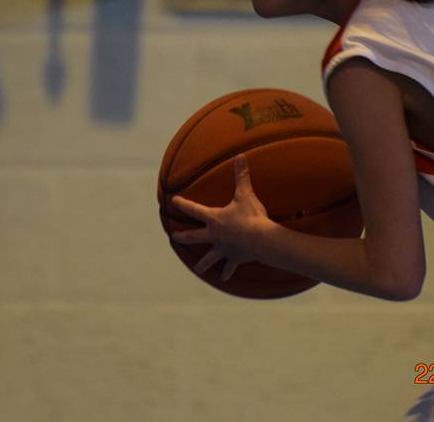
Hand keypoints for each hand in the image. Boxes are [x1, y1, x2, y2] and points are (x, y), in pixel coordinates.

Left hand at [170, 154, 271, 280]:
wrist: (260, 239)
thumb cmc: (251, 216)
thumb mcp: (245, 194)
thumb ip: (241, 176)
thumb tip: (240, 156)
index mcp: (214, 219)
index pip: (194, 210)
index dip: (182, 204)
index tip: (173, 201)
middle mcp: (214, 235)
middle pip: (194, 237)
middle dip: (183, 237)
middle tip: (174, 237)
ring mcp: (223, 248)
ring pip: (209, 258)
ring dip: (203, 264)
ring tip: (197, 269)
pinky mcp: (234, 258)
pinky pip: (229, 267)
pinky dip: (228, 272)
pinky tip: (225, 278)